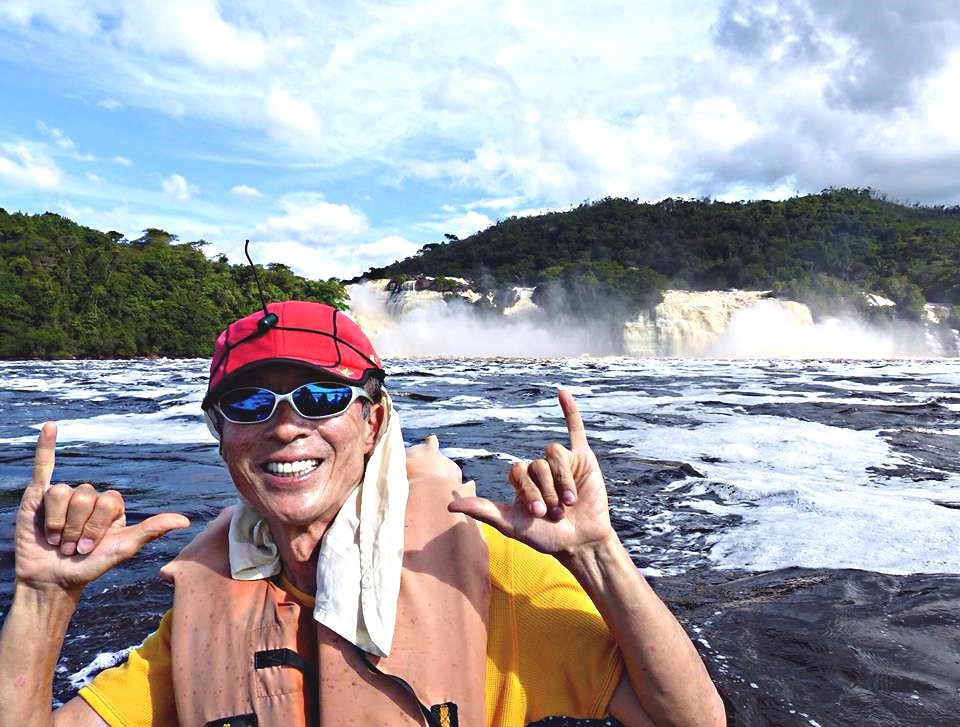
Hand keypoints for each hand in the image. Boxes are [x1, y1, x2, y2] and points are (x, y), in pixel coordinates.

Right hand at [14, 422, 189, 595]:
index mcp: (111, 504)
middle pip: (86, 495)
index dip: (97, 526)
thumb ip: (152, 530)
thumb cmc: (90, 566)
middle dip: (77, 527)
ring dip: (58, 522)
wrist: (53, 581)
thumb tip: (186, 521)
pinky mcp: (38, 496)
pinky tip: (49, 426)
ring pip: (62, 492)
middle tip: (72, 547)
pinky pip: (44, 465)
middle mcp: (88, 496)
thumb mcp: (124, 548)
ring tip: (57, 539)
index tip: (91, 548)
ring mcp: (64, 496)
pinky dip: (46, 445)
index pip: (109, 499)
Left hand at [448, 390, 616, 556]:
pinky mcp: (583, 459)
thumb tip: (449, 506)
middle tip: (554, 513)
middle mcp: (540, 467)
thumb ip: (483, 510)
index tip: (537, 515)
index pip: (518, 470)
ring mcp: (561, 462)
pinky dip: (569, 411)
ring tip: (570, 502)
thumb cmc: (545, 536)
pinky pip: (575, 429)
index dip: (528, 490)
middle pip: (537, 464)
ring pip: (555, 455)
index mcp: (521, 479)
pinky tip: (562, 393)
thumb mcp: (512, 524)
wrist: (579, 541)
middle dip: (546, 490)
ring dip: (562, 480)